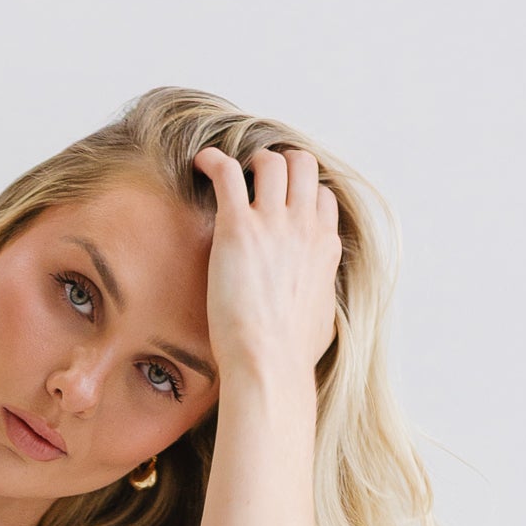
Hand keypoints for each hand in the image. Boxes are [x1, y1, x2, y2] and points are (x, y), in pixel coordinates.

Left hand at [193, 144, 340, 394]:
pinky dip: (213, 160)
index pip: (321, 198)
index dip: (302, 193)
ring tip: (231, 173)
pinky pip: (228, 171)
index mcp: (324, 248)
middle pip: (303, 166)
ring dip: (250, 161)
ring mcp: (273, 223)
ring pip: (271, 162)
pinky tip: (200, 163)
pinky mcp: (238, 227)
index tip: (283, 200)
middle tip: (257, 178)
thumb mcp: (323, 322)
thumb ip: (321, 298)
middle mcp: (304, 227)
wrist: (268, 364)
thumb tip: (319, 303)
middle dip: (281, 163)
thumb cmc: (290, 357)